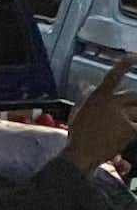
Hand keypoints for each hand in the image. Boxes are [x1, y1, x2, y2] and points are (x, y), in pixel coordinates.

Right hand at [64, 56, 136, 172]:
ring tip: (119, 126)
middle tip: (130, 109)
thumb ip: (87, 96)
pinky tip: (123, 135)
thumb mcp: (79, 111)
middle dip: (134, 101)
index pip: (113, 75)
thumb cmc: (78, 133)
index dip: (125, 63)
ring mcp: (122, 116)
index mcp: (98, 96)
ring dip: (133, 117)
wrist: (83, 153)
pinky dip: (133, 128)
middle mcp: (112, 103)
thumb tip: (89, 85)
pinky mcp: (130, 129)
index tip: (134, 56)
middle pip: (133, 95)